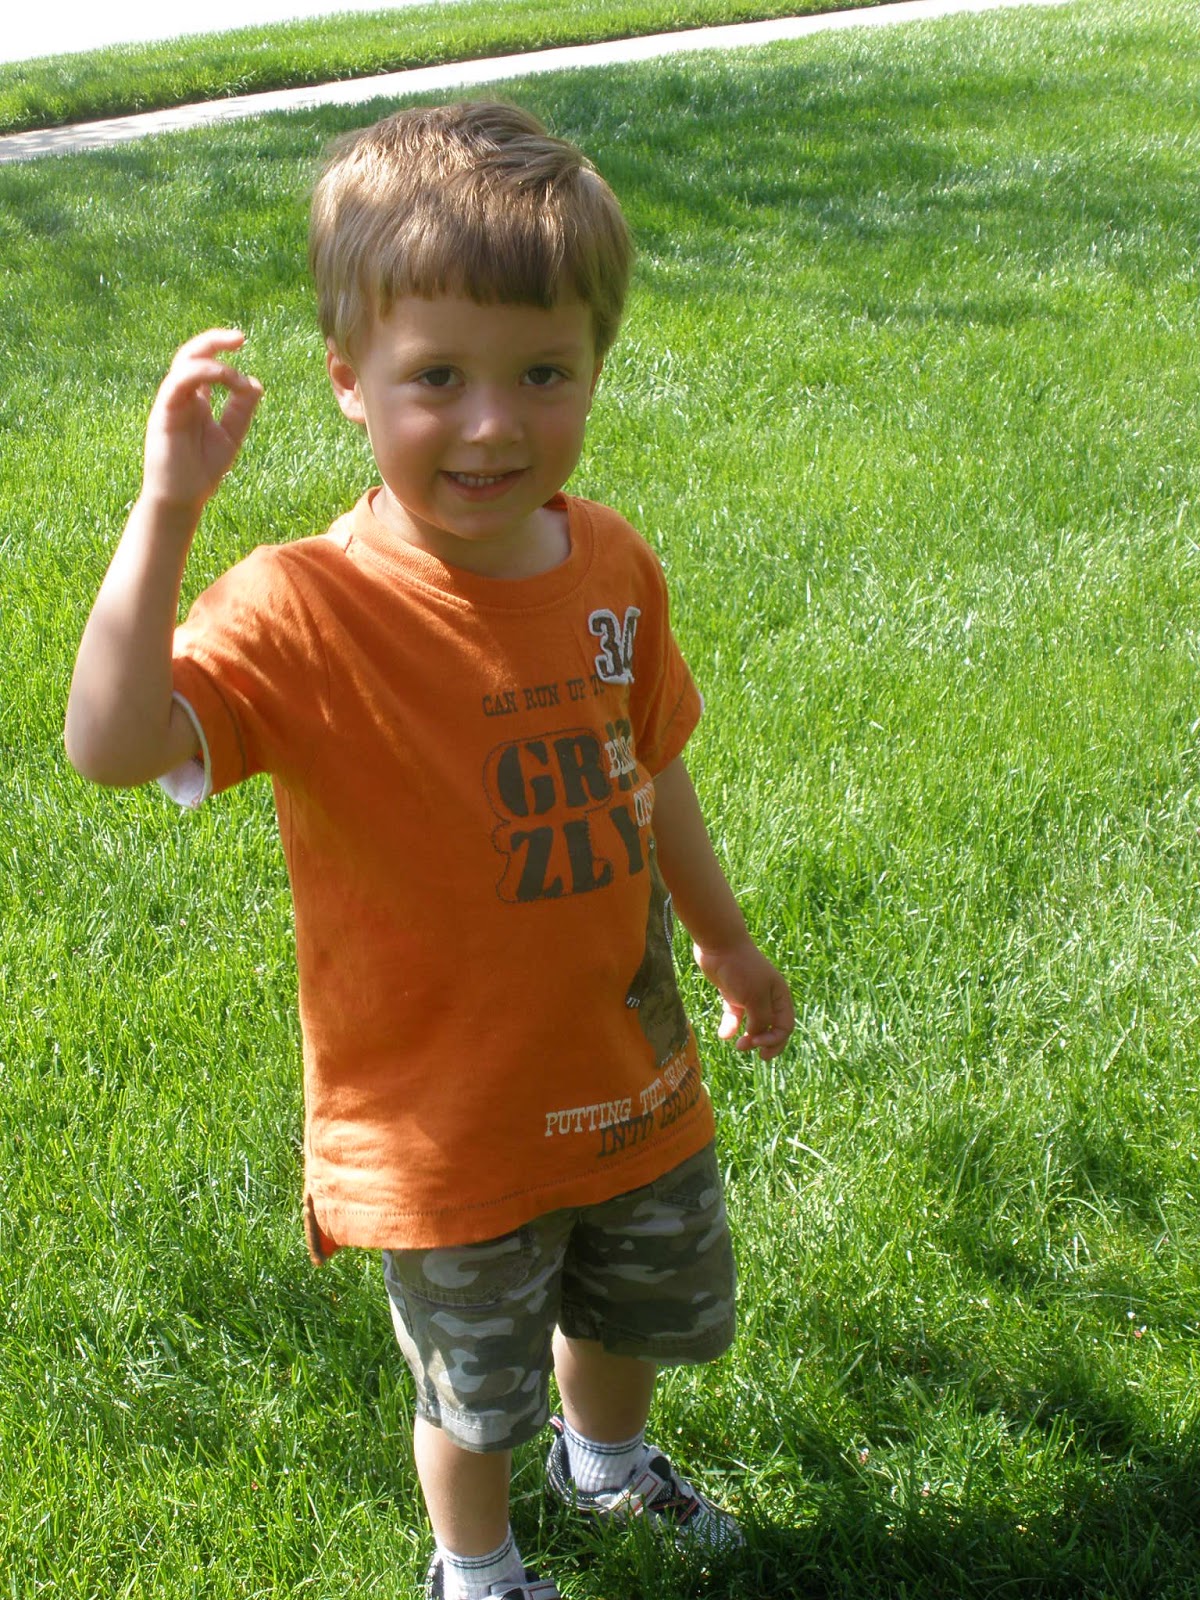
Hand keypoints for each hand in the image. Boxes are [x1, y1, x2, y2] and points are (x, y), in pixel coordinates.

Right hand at [142, 328, 262, 515]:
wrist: (183, 498)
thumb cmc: (203, 470)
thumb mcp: (231, 435)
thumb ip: (241, 409)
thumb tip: (255, 383)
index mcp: (196, 399)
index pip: (205, 362)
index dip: (221, 348)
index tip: (243, 342)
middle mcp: (181, 396)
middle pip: (191, 354)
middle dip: (214, 340)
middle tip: (240, 338)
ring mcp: (170, 402)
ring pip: (183, 364)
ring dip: (212, 362)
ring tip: (235, 376)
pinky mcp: (163, 412)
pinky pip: (177, 383)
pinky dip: (199, 374)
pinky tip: (221, 377)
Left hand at [693, 938, 794, 1060]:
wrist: (719, 944)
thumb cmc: (741, 969)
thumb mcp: (755, 998)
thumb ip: (761, 1021)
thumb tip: (757, 1038)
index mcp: (780, 996)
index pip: (785, 1026)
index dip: (775, 1040)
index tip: (757, 1045)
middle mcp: (767, 997)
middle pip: (772, 1028)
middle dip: (765, 1042)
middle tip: (755, 1054)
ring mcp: (749, 996)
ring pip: (753, 1024)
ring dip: (748, 1038)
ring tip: (738, 1046)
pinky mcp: (732, 993)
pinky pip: (735, 1016)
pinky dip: (730, 1027)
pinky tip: (723, 1035)